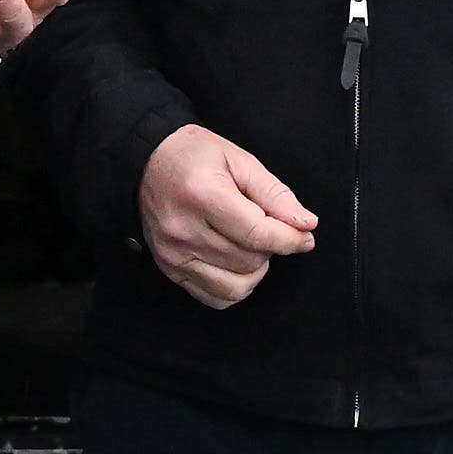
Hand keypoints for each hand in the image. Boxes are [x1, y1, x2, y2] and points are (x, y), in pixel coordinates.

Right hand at [137, 124, 318, 309]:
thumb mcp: (240, 161)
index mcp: (203, 194)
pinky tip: (235, 264)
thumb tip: (305, 224)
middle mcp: (184, 228)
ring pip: (236, 286)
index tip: (304, 235)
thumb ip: (275, 194)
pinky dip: (235, 286)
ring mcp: (173, 253)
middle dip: (269, 246)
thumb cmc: (194, 156)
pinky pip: (216, 298)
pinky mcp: (169, 268)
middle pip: (250, 261)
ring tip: (249, 244)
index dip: (290, 239)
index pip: (258, 234)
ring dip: (254, 269)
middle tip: (262, 224)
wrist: (147, 161)